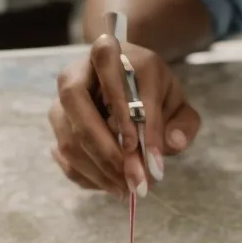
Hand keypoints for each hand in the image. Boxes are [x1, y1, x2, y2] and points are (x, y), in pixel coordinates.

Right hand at [50, 32, 200, 195]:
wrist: (128, 84)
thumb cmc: (152, 92)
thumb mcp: (176, 101)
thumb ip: (183, 122)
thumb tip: (172, 144)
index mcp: (114, 53)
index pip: (112, 74)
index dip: (123, 112)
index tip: (140, 148)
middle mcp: (80, 70)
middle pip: (75, 99)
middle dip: (104, 146)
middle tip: (132, 177)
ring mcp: (63, 98)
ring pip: (68, 132)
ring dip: (97, 167)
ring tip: (127, 188)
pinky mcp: (58, 122)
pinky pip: (64, 153)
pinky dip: (86, 174)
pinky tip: (112, 186)